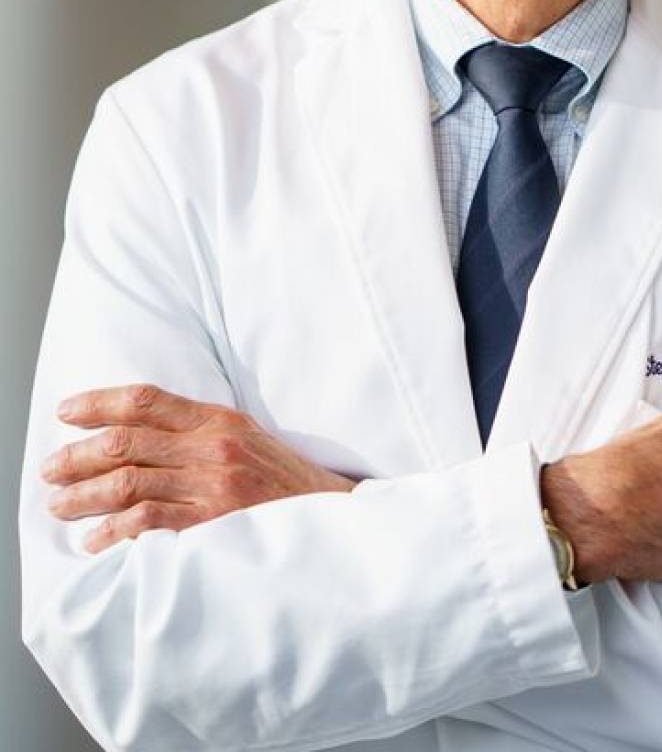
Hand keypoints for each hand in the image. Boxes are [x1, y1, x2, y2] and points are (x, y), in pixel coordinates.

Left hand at [41, 383, 356, 553]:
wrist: (330, 517)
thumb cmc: (284, 482)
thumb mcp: (249, 438)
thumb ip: (200, 432)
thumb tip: (139, 434)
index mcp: (220, 420)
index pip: (147, 400)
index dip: (98, 403)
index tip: (66, 412)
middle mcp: (213, 448)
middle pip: (127, 441)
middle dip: (78, 456)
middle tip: (50, 470)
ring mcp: (213, 486)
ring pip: (128, 482)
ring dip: (84, 495)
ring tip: (60, 505)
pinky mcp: (213, 524)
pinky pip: (147, 524)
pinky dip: (112, 533)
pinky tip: (95, 541)